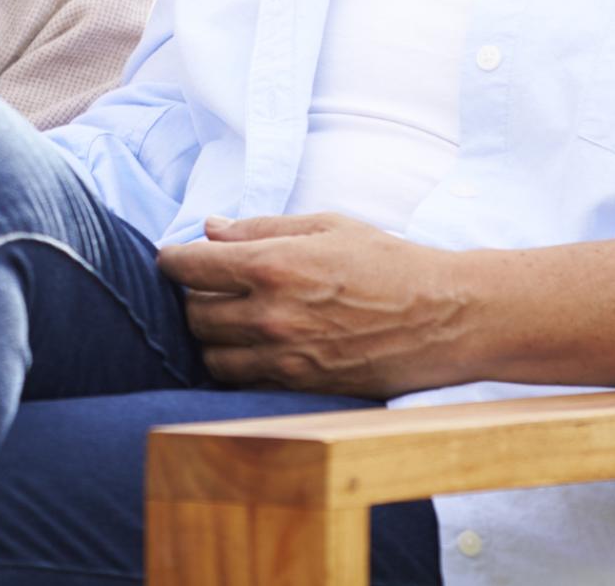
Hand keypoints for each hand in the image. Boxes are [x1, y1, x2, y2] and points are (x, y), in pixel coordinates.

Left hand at [157, 213, 470, 398]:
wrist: (444, 316)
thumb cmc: (388, 262)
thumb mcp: (326, 226)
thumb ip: (260, 228)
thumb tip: (209, 228)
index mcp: (272, 265)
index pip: (189, 267)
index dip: (170, 260)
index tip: (170, 258)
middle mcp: (270, 315)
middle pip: (193, 314)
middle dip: (191, 298)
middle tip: (207, 286)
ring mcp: (284, 357)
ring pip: (211, 356)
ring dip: (210, 336)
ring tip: (228, 319)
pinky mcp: (300, 387)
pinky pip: (244, 382)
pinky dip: (238, 365)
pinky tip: (252, 347)